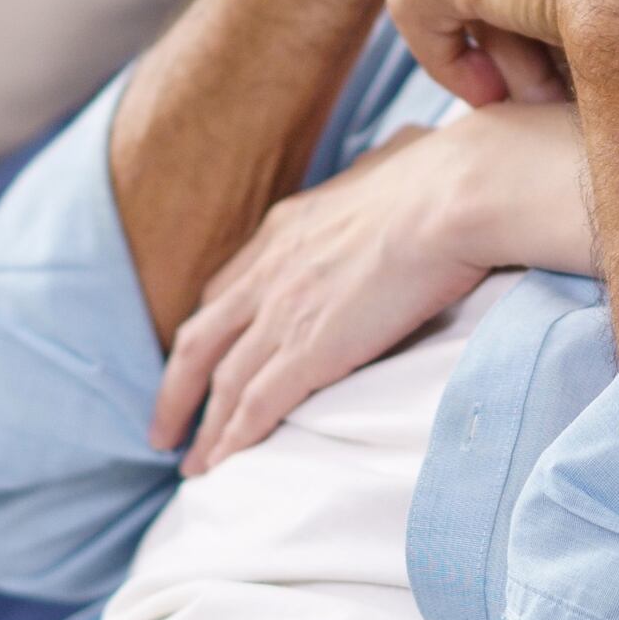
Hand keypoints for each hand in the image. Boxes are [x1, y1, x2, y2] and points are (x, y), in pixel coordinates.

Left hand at [152, 107, 591, 471]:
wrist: (454, 195)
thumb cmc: (446, 175)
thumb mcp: (394, 161)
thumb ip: (386, 172)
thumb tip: (412, 152)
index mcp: (287, 227)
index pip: (228, 288)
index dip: (211, 329)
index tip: (201, 356)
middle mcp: (270, 272)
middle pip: (201, 341)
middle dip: (178, 389)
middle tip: (164, 426)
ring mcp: (284, 312)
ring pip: (223, 384)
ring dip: (203, 430)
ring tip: (191, 467)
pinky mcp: (309, 350)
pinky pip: (255, 406)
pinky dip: (233, 441)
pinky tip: (222, 468)